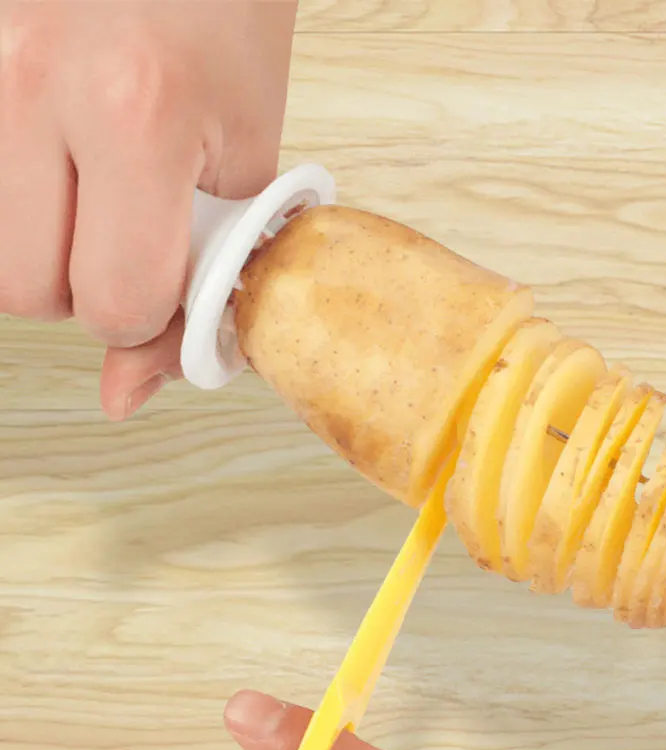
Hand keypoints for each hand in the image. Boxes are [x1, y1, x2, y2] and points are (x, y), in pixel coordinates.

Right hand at [0, 0, 296, 417]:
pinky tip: (58, 163)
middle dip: (84, 287)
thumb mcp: (245, 154)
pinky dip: (20, 198)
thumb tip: (123, 397)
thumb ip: (199, 282)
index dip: (149, 312)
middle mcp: (30, 80)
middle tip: (128, 230)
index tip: (170, 276)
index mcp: (134, 113)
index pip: (111, 301)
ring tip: (91, 190)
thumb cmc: (224, 20)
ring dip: (41, 250)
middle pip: (22, 291)